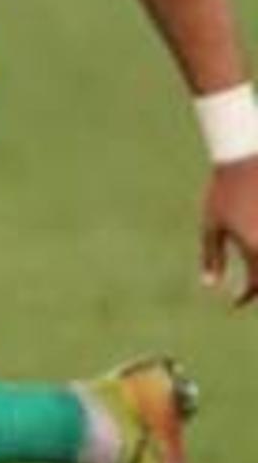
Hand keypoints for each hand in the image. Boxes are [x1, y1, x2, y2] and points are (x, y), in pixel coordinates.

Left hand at [206, 157, 257, 307]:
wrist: (246, 159)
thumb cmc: (223, 192)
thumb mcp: (212, 225)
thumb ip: (212, 257)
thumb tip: (209, 286)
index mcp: (255, 248)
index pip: (256, 285)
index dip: (245, 297)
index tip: (235, 303)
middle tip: (249, 293)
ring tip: (254, 276)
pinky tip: (256, 255)